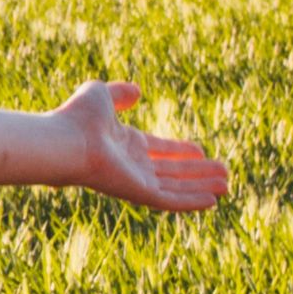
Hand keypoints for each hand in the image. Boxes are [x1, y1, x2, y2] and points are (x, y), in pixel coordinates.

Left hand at [52, 80, 228, 212]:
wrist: (65, 141)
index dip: (179, 150)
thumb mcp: (100, 94)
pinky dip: (191, 202)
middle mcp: (131, 164)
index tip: (200, 151)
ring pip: (175, 187)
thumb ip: (119, 93)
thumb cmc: (77, 117)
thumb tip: (137, 91)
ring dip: (201, 186)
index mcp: (123, 143)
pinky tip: (212, 201)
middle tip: (224, 173)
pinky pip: (170, 201)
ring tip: (227, 185)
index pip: (158, 149)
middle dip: (197, 172)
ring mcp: (135, 180)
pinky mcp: (138, 193)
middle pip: (170, 171)